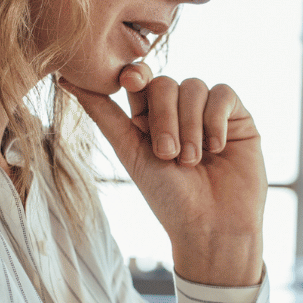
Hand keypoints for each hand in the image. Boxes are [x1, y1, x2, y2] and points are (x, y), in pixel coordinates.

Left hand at [61, 63, 265, 286]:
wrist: (212, 227)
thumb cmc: (169, 199)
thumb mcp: (130, 153)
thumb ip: (103, 114)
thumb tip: (65, 79)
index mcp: (149, 119)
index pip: (139, 80)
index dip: (134, 75)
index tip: (130, 81)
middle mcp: (179, 112)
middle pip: (165, 83)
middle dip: (164, 118)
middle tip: (168, 155)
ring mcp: (208, 113)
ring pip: (194, 87)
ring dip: (190, 126)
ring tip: (193, 161)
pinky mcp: (237, 118)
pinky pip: (223, 94)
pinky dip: (215, 120)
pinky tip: (216, 148)